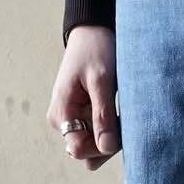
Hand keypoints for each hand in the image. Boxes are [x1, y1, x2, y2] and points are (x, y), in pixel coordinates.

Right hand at [46, 25, 120, 170]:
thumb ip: (103, 115)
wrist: (93, 31)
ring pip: (94, 147)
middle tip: (123, 119)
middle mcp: (62, 121)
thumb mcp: (101, 81)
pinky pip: (97, 136)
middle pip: (87, 153)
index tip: (118, 128)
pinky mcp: (82, 117)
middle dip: (108, 142)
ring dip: (111, 136)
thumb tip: (106, 148)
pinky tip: (117, 113)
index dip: (101, 146)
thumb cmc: (95, 50)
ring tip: (120, 112)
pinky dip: (111, 129)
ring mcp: (72, 120)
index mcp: (61, 113)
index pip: (79, 150)